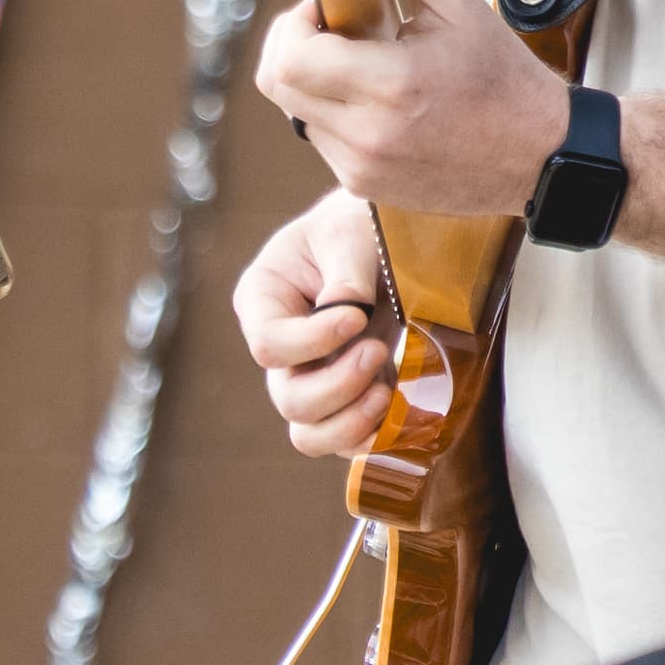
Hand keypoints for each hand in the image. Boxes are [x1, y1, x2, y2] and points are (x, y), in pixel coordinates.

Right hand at [234, 191, 395, 457]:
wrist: (394, 238)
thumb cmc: (359, 224)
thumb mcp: (348, 234)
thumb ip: (346, 274)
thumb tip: (349, 312)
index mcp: (263, 301)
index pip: (268, 345)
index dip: (311, 342)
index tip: (358, 317)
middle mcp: (281, 349)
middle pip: (289, 399)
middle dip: (337, 386)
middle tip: (379, 349)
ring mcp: (312, 378)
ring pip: (309, 434)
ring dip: (350, 423)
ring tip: (388, 392)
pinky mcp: (348, 398)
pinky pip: (346, 440)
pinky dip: (372, 437)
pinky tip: (401, 409)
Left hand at [255, 0, 570, 217]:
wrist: (541, 156)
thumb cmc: (505, 83)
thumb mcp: (460, 6)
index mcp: (392, 84)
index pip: (291, 56)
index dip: (294, 21)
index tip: (326, 5)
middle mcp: (369, 132)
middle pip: (277, 83)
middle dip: (294, 45)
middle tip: (336, 28)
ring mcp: (362, 165)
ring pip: (294, 110)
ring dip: (313, 78)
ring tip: (366, 64)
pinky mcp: (363, 184)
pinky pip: (319, 137)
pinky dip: (332, 110)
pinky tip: (377, 98)